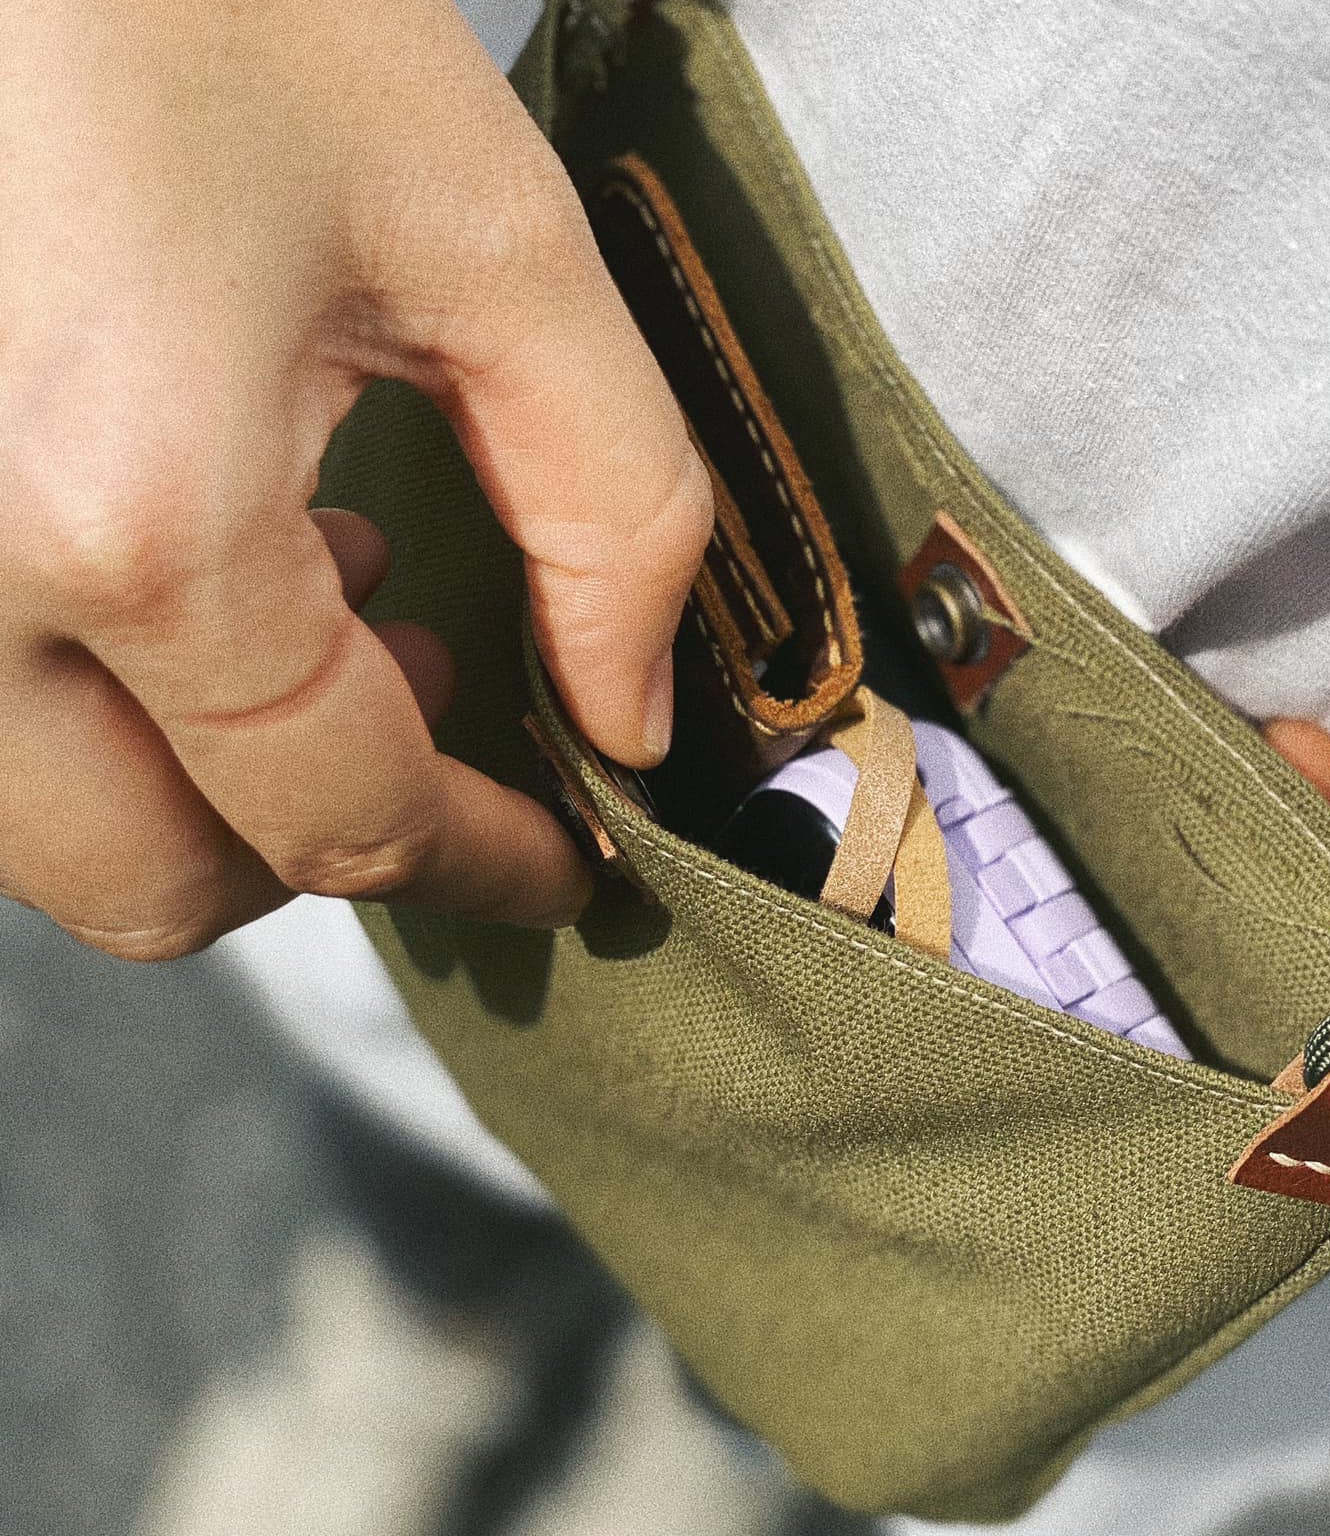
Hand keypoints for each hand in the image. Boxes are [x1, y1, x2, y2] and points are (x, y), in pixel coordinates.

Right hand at [0, 0, 711, 953]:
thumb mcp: (489, 241)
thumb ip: (612, 513)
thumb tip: (628, 713)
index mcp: (132, 514)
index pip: (339, 816)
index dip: (483, 862)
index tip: (563, 860)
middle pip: (156, 882)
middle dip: (333, 842)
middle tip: (449, 717)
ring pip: (54, 825)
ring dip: (218, 783)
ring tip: (342, 608)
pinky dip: (119, 706)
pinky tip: (210, 564)